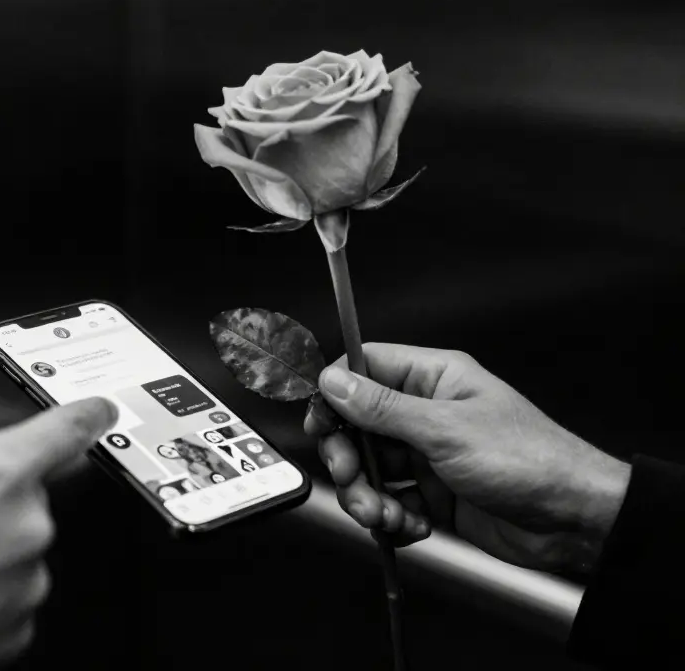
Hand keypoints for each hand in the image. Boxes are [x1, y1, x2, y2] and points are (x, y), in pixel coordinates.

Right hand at [304, 343, 630, 574]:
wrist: (574, 521)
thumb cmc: (528, 460)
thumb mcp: (445, 430)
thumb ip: (382, 408)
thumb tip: (332, 382)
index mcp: (433, 378)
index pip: (363, 369)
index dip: (333, 396)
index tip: (320, 425)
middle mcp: (426, 412)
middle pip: (355, 426)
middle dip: (347, 459)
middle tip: (351, 478)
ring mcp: (428, 454)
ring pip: (368, 469)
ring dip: (367, 496)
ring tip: (385, 516)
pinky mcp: (434, 493)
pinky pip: (390, 500)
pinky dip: (392, 518)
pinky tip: (412, 525)